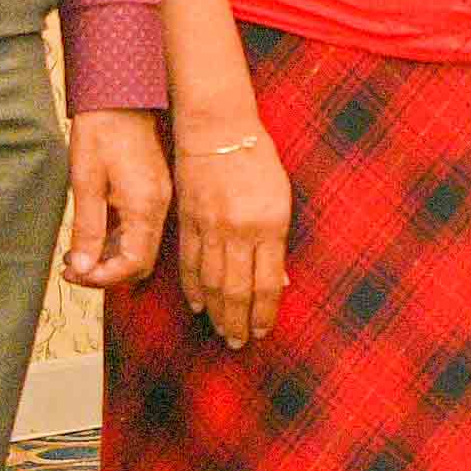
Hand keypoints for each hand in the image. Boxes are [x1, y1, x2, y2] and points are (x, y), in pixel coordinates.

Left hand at [61, 108, 170, 290]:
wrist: (119, 96)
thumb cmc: (100, 132)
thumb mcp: (86, 181)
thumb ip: (87, 229)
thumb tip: (84, 268)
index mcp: (145, 206)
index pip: (134, 264)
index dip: (103, 278)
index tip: (74, 274)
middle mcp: (159, 207)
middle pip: (140, 261)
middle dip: (105, 272)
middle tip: (71, 268)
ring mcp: (158, 200)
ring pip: (139, 247)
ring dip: (109, 258)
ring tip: (75, 255)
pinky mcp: (152, 193)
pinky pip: (138, 229)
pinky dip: (116, 241)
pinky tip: (91, 236)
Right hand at [174, 118, 292, 349]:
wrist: (218, 127)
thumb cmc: (257, 159)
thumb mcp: (282, 198)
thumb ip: (277, 243)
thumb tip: (278, 282)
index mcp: (269, 226)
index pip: (266, 283)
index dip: (265, 313)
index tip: (264, 331)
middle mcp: (239, 231)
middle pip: (236, 290)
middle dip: (239, 322)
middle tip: (239, 343)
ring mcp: (210, 227)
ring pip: (211, 282)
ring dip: (217, 312)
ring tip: (222, 332)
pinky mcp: (188, 221)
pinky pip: (188, 263)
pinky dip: (192, 288)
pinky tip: (198, 305)